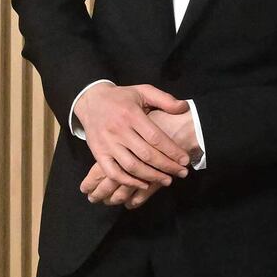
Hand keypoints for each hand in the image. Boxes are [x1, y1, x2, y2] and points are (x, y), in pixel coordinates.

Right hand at [74, 83, 191, 193]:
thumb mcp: (143, 91)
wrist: (91, 100)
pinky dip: (128, 181)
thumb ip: (164, 99)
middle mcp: (119, 131)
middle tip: (182, 173)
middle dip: (167, 166)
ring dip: (151, 176)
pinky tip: (143, 185)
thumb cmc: (122, 97)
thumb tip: (184, 107)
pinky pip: (112, 172)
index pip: (155, 137)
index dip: (172, 151)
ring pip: (131, 166)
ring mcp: (107, 144)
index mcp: (132, 115)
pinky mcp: (98, 153)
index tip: (185, 160)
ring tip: (167, 180)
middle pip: (146, 154)